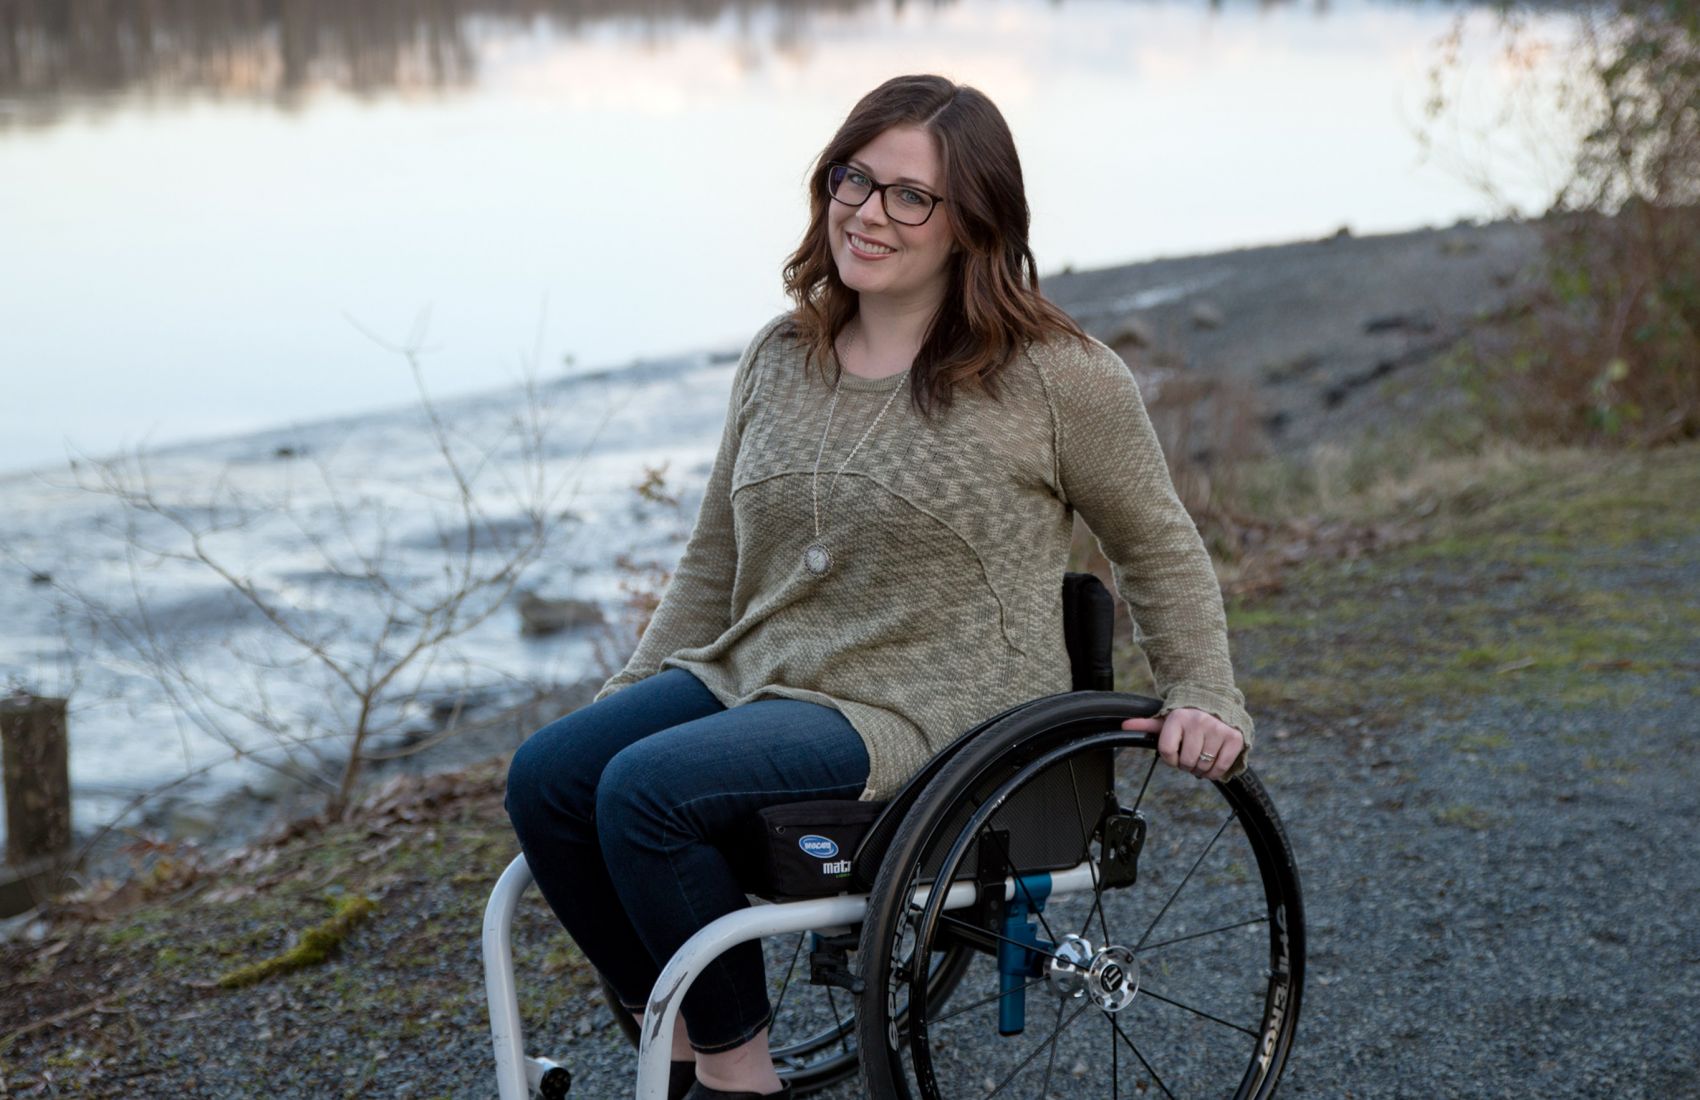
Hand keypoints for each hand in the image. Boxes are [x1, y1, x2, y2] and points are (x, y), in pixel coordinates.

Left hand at [1120, 707, 1243, 780]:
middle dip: (1185, 764)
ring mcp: (1218, 729)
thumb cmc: (1186, 717)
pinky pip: (1221, 767)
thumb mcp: (1166, 720)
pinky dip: (1215, 772)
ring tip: (1201, 758)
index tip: (1174, 754)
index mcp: (1178, 717)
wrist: (1216, 704)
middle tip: (1189, 756)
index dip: (1169, 759)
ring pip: (1203, 766)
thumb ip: (1146, 725)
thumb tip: (1124, 725)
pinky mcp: (1234, 738)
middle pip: (1185, 761)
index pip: (1166, 751)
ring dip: (1200, 769)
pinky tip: (1212, 763)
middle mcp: (1198, 722)